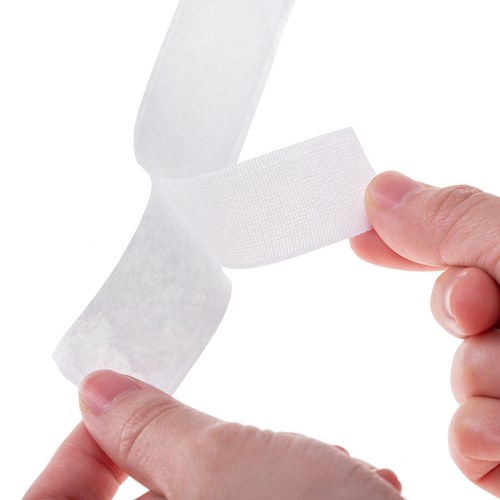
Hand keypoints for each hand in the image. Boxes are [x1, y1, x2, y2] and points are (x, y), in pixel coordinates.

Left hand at [25, 370, 402, 498]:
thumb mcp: (223, 466)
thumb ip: (151, 428)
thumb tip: (99, 391)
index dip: (78, 451)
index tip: (116, 408)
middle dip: (198, 458)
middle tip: (242, 437)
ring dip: (265, 471)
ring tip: (322, 463)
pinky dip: (296, 493)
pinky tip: (348, 485)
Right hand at [351, 171, 499, 496]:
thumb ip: (460, 220)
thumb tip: (381, 192)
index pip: (465, 237)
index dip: (411, 234)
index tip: (366, 237)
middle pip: (460, 309)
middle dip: (467, 310)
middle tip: (493, 309)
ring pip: (463, 381)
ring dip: (488, 386)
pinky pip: (465, 442)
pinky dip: (482, 442)